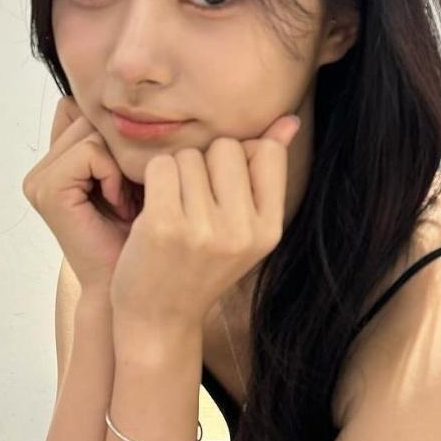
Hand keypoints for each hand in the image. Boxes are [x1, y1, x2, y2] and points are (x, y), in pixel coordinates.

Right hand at [21, 96, 144, 293]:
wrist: (133, 281)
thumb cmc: (143, 235)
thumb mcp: (136, 177)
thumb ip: (123, 141)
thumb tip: (134, 98)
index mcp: (59, 162)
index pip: (88, 113)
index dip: (119, 139)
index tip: (134, 180)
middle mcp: (43, 169)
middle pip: (91, 118)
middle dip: (121, 150)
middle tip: (135, 193)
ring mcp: (39, 179)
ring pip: (92, 131)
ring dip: (119, 164)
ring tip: (126, 202)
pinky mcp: (46, 189)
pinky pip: (90, 151)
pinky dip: (112, 174)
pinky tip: (118, 205)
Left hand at [109, 113, 301, 331]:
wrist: (159, 320)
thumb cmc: (199, 267)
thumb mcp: (244, 229)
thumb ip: (265, 174)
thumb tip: (289, 120)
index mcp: (270, 230)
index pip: (268, 152)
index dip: (240, 159)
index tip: (222, 191)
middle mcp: (242, 231)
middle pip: (226, 147)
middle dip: (205, 164)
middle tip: (193, 203)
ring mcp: (203, 229)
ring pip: (189, 155)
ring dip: (175, 174)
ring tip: (173, 212)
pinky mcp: (163, 225)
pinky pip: (161, 166)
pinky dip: (152, 180)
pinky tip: (151, 210)